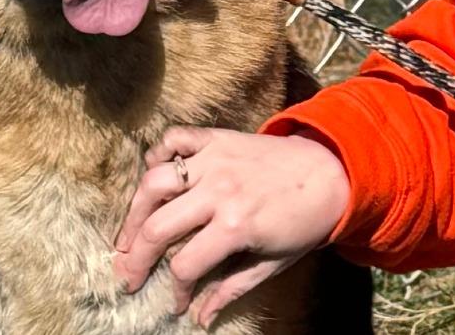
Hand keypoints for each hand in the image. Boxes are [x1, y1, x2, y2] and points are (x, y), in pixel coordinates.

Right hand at [112, 127, 349, 327]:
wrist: (329, 172)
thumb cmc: (303, 224)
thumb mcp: (273, 264)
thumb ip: (231, 288)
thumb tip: (199, 318)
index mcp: (234, 227)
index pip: (185, 265)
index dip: (175, 289)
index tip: (175, 302)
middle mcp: (216, 191)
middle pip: (158, 226)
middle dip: (136, 256)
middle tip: (125, 274)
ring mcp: (211, 160)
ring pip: (154, 181)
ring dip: (134, 210)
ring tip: (126, 232)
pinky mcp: (213, 138)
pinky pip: (173, 139)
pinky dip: (157, 153)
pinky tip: (152, 173)